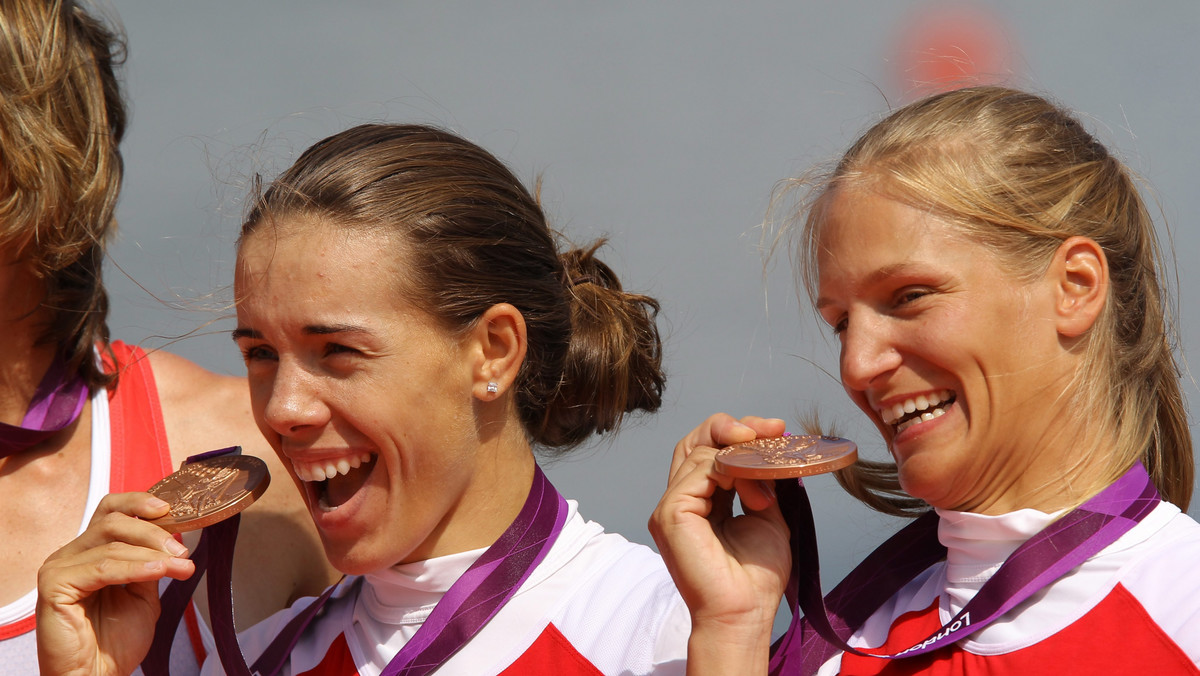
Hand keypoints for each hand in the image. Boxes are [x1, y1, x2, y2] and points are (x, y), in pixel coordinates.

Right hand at [37, 492, 195, 675]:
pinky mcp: (54, 584)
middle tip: (182, 549)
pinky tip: (159, 570)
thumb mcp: (142, 594)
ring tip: (179, 564)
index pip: (110, 511)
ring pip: (111, 543)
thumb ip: (152, 564)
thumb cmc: (115, 642)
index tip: (171, 509)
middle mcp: (71, 555)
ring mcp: (59, 567)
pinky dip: (135, 567)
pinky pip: (102, 567)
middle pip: (113, 521)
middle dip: (154, 532)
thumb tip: (177, 540)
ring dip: (152, 552)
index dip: (139, 504)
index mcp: (89, 552)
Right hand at [649, 413, 790, 673]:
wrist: (744, 613)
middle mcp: (682, 499)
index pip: (710, 450)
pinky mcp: (671, 513)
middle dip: (733, 427)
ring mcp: (672, 505)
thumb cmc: (755, 578)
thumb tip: (769, 453)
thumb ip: (762, 483)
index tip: (778, 430)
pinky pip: (697, 471)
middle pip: (695, 441)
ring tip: (767, 480)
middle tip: (771, 429)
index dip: (741, 435)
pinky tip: (753, 488)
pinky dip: (728, 469)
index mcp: (701, 500)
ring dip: (741, 455)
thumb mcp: (768, 517)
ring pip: (698, 451)